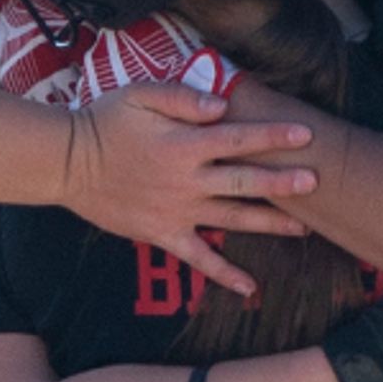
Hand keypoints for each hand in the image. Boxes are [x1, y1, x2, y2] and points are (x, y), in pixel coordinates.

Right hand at [63, 78, 315, 298]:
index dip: (273, 137)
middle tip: (315, 182)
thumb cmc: (104, 122)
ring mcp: (176, 211)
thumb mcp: (141, 94)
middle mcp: (186, 180)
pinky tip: (249, 287)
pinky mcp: (162, 234)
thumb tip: (222, 107)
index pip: (239, 138)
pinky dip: (223, 273)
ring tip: (302, 228)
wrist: (66, 163)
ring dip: (269, 224)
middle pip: (244, 181)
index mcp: (184, 144)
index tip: (305, 136)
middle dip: (282, 182)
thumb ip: (184, 98)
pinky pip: (199, 258)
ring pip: (232, 218)